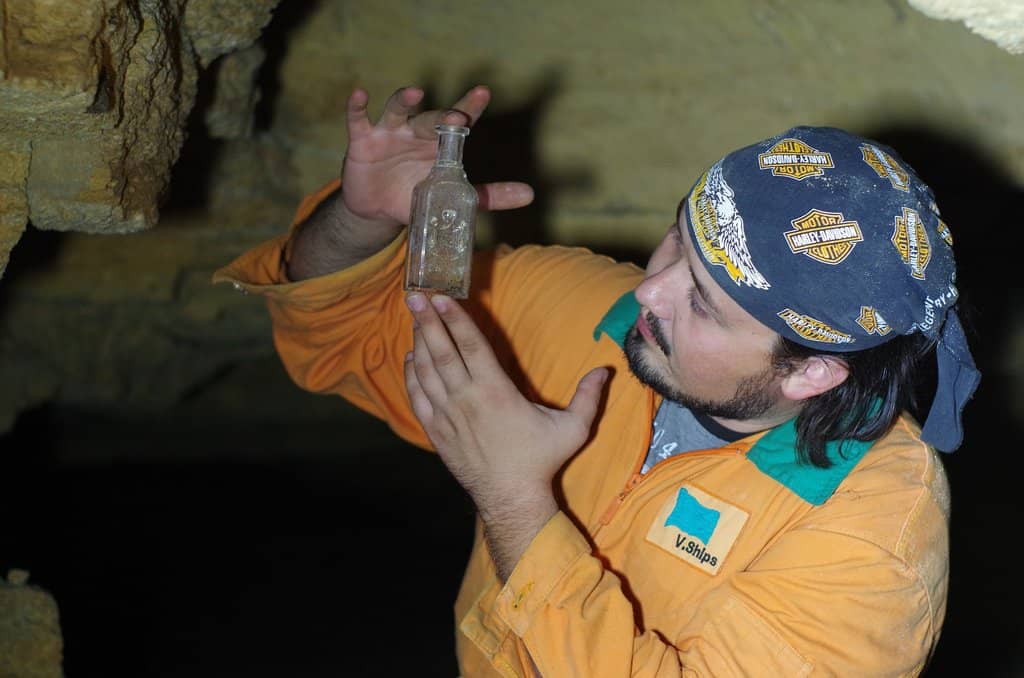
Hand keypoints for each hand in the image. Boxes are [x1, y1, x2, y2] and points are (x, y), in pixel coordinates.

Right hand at [340, 85, 534, 225]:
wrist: (376, 211)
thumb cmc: (416, 195)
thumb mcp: (452, 196)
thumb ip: (489, 195)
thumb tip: (529, 194)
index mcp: (439, 143)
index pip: (458, 121)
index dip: (470, 107)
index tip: (483, 93)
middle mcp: (416, 132)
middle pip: (431, 118)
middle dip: (442, 115)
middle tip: (456, 116)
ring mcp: (389, 133)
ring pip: (398, 111)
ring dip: (404, 100)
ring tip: (414, 92)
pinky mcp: (363, 141)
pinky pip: (358, 120)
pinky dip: (357, 107)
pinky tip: (360, 94)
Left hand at [403, 292, 607, 521]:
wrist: (511, 498)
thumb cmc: (541, 461)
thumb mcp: (573, 428)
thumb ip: (587, 397)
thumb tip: (604, 370)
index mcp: (496, 391)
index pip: (472, 346)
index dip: (456, 319)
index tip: (442, 298)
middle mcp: (466, 399)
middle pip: (442, 352)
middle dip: (428, 322)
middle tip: (415, 296)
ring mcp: (447, 415)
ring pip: (427, 371)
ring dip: (420, 342)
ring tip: (415, 318)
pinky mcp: (436, 431)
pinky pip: (417, 396)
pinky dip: (412, 374)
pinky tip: (411, 357)